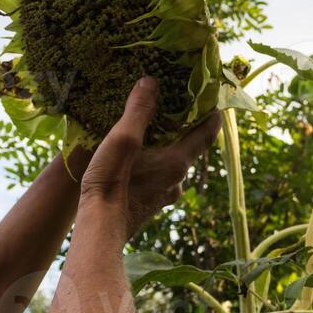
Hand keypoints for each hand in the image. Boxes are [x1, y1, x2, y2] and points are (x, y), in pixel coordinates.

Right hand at [78, 77, 222, 240]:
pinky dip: (155, 163)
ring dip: (168, 147)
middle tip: (176, 107)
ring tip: (152, 132)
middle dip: (185, 128)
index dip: (213, 115)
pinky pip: (159, 178)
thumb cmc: (111, 184)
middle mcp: (176, 180)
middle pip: (190, 148)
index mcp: (177, 162)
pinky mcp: (149, 206)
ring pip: (173, 165)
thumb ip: (138, 111)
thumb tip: (151, 82)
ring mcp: (163, 196)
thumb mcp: (123, 140)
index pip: (206, 133)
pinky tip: (137, 161)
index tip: (214, 99)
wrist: (98, 230)